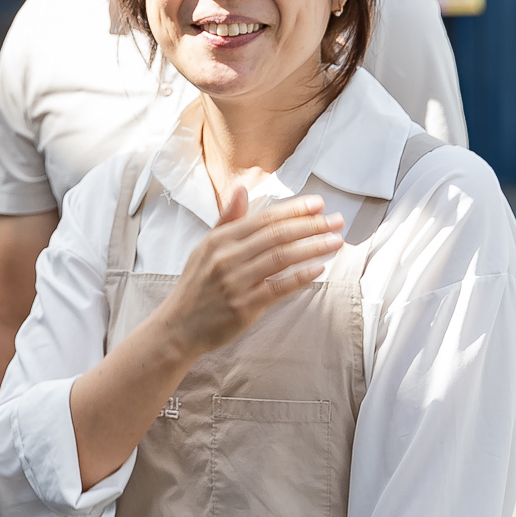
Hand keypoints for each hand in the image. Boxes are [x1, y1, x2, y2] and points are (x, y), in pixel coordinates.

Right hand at [154, 188, 344, 362]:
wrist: (178, 327)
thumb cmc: (196, 286)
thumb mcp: (205, 248)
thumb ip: (226, 219)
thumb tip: (240, 189)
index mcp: (220, 240)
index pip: (264, 218)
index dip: (294, 210)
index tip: (319, 204)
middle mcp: (227, 257)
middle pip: (277, 235)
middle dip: (311, 225)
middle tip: (337, 221)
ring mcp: (235, 282)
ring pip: (281, 258)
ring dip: (312, 247)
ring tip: (335, 241)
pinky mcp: (243, 306)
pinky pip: (278, 287)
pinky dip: (300, 277)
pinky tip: (318, 269)